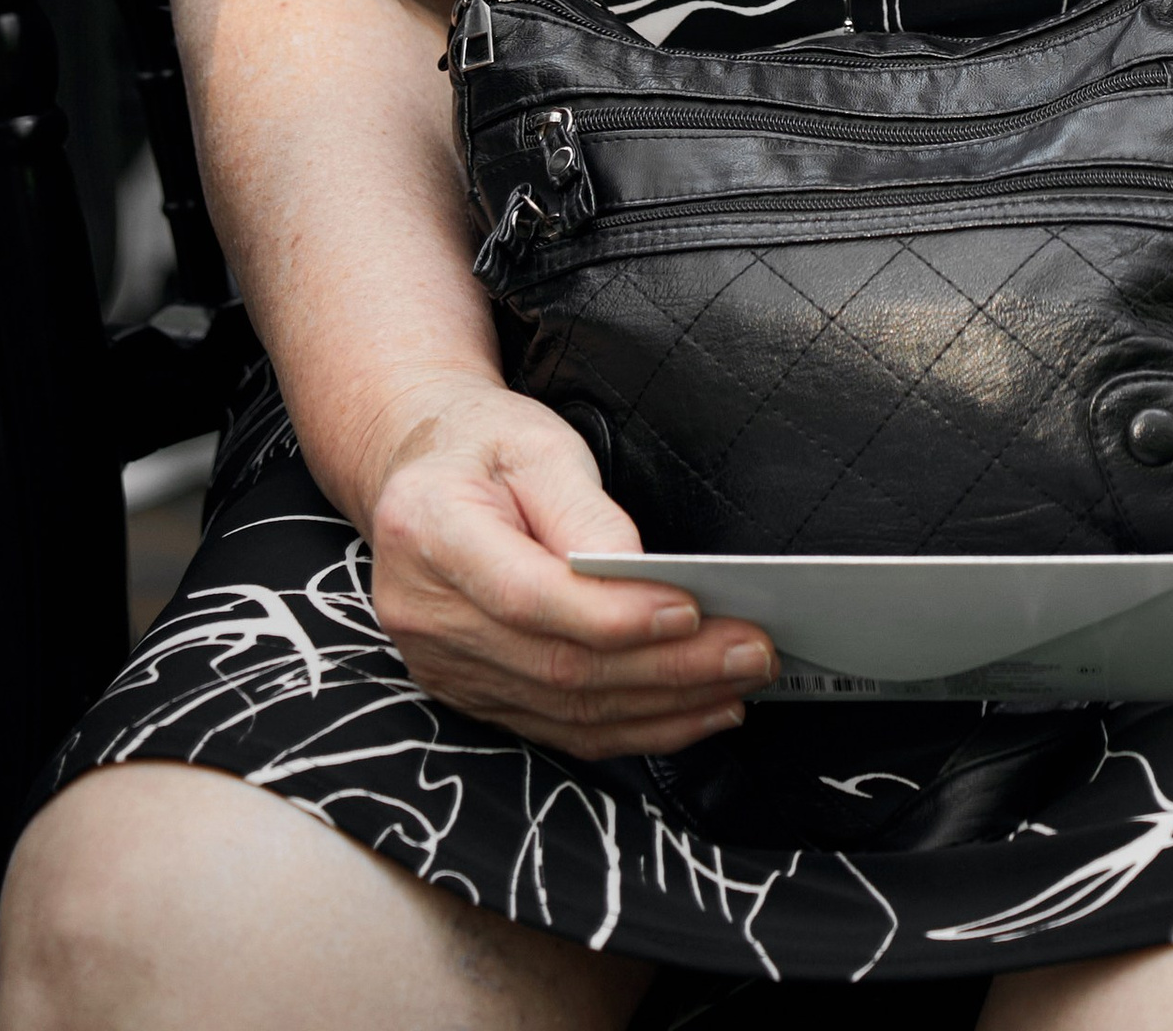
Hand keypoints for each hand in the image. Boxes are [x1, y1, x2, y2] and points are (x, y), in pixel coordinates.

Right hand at [363, 375, 773, 758]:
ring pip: (566, 709)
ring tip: (739, 682)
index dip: (614, 615)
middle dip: (666, 668)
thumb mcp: (535, 444)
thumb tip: (639, 573)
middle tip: (751, 652)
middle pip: (558, 665)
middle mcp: (424, 614)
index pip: (529, 596)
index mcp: (430, 531)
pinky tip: (693, 711)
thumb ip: (583, 508)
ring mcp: (442, 666)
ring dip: (664, 706)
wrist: (421, 471)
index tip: (691, 610)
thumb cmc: (485, 444)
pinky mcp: (471, 694)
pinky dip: (634, 727)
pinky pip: (559, 728)